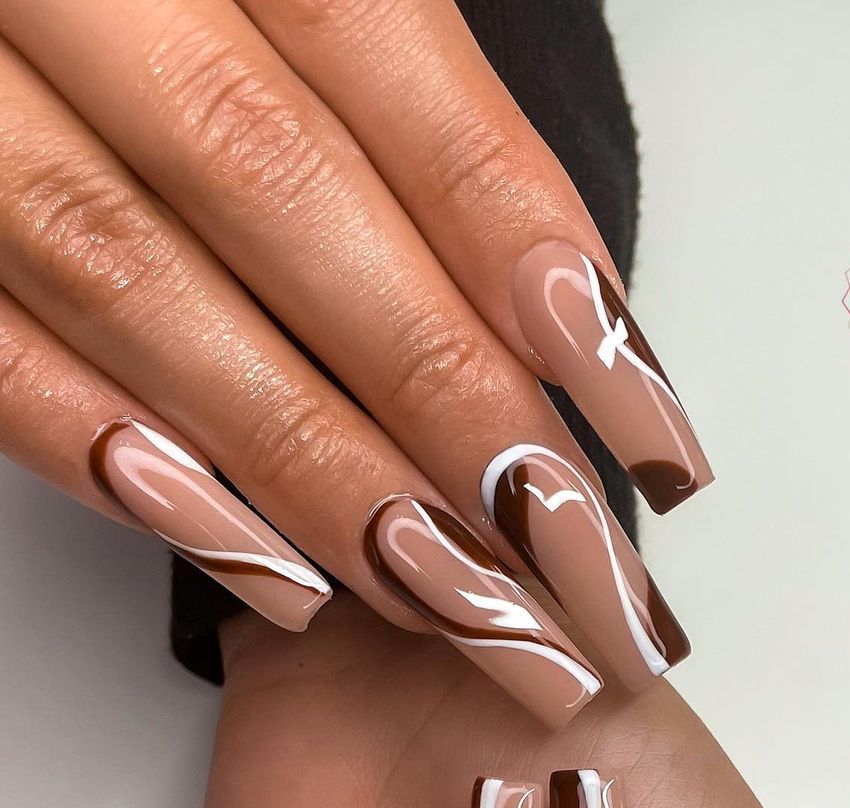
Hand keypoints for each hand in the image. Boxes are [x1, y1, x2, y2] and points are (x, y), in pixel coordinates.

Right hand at [0, 0, 705, 725]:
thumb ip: (395, 94)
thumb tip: (553, 301)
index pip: (398, 79)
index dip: (532, 260)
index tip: (646, 427)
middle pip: (281, 195)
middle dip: (437, 398)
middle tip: (562, 558)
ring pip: (130, 276)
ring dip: (301, 460)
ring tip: (441, 591)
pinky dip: (109, 452)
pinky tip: (247, 554)